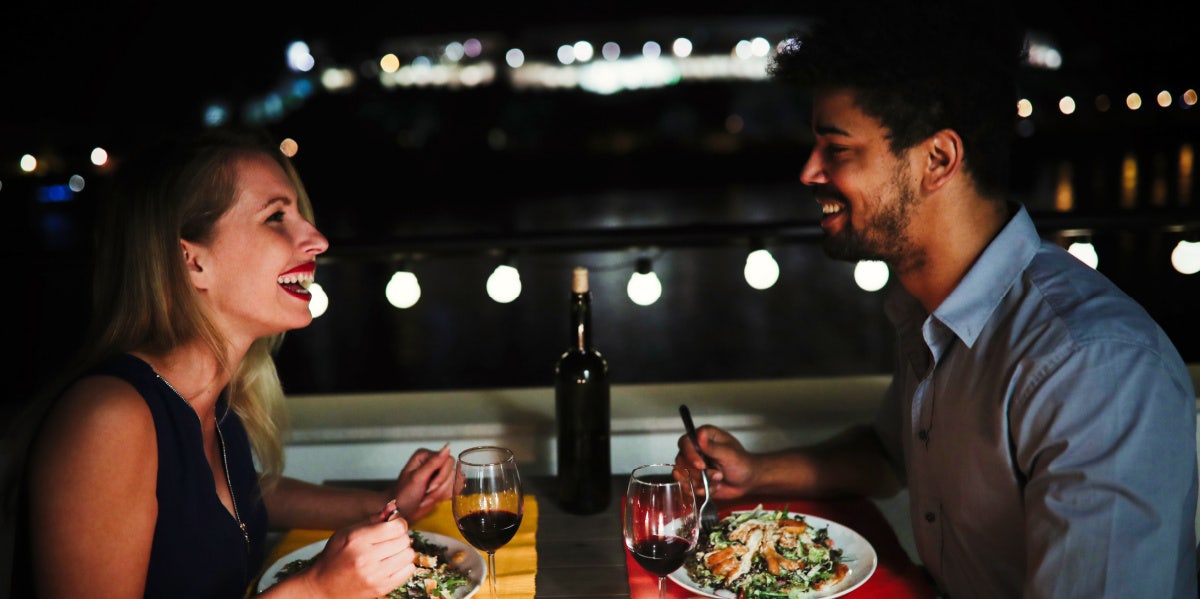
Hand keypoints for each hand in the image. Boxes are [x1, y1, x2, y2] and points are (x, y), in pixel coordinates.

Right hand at [296, 500, 416, 598]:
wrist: (322, 588)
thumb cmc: (334, 558)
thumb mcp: (346, 533)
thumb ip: (371, 520)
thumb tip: (393, 508)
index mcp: (357, 540)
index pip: (397, 527)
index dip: (399, 523)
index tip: (394, 526)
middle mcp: (366, 558)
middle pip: (404, 540)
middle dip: (401, 537)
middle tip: (391, 540)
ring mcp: (374, 575)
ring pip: (409, 555)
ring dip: (403, 551)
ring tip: (392, 553)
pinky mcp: (381, 588)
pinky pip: (408, 571)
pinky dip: (404, 565)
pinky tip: (393, 564)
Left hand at [390, 443, 454, 520]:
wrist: (401, 511)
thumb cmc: (403, 495)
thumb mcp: (417, 478)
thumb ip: (433, 463)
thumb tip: (447, 447)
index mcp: (426, 456)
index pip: (448, 460)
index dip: (442, 476)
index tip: (431, 487)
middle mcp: (433, 462)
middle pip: (451, 472)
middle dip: (439, 488)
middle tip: (427, 493)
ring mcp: (439, 473)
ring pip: (453, 482)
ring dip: (440, 494)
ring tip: (426, 497)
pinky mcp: (443, 484)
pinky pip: (453, 489)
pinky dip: (444, 496)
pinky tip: (432, 498)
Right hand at [675, 424, 754, 499]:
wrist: (747, 481)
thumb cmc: (742, 463)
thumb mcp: (729, 454)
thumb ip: (712, 447)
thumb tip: (699, 435)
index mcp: (704, 437)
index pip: (685, 442)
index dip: (690, 455)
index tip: (701, 466)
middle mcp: (695, 449)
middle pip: (681, 461)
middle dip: (698, 473)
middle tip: (717, 475)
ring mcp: (693, 465)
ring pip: (683, 476)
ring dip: (702, 482)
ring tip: (718, 479)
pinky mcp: (694, 479)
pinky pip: (688, 487)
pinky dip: (702, 490)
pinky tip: (714, 487)